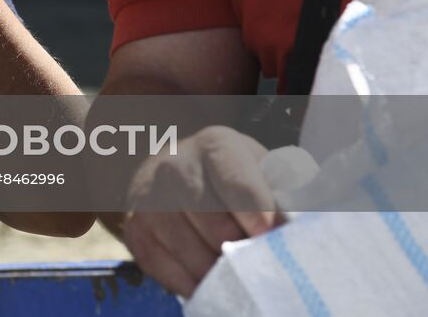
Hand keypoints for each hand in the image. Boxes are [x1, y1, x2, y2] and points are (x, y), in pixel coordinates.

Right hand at [121, 126, 279, 296]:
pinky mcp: (134, 227)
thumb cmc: (238, 181)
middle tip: (255, 264)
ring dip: (213, 269)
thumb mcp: (266, 175)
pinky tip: (206, 282)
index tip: (268, 234)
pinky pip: (158, 263)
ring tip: (235, 278)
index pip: (235, 180)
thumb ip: (286, 197)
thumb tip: (293, 232)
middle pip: (208, 217)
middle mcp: (174, 164)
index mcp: (216, 145)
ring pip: (183, 244)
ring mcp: (148, 196)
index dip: (254, 211)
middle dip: (235, 247)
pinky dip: (186, 281)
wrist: (182, 176)